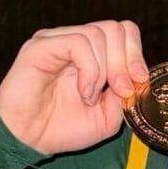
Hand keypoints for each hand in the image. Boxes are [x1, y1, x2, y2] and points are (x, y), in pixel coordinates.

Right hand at [0, 20, 149, 154]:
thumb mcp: (107, 118)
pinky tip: (83, 92)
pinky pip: (77, 42)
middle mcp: (75, 42)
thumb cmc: (61, 128)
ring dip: (104, 70)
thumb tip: (137, 77)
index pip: (123, 31)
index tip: (139, 81)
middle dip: (126, 62)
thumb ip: (125, 96)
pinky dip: (89, 70)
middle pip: (115, 28)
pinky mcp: (41, 45)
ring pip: (98, 33)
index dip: (136, 54)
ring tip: (91, 97)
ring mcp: (57, 41)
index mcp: (92, 55)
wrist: (27, 140)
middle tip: (122, 91)